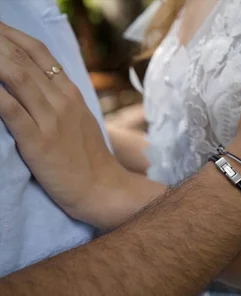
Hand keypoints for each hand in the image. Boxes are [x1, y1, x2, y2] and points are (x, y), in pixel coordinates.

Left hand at [0, 23, 128, 224]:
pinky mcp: (38, 141)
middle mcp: (61, 100)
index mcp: (70, 92)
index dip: (12, 35)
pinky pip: (10, 110)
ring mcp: (51, 119)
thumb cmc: (86, 157)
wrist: (101, 187)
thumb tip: (34, 82)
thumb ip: (58, 98)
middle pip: (22, 59)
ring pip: (15, 77)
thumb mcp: (78, 119)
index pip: (39, 52)